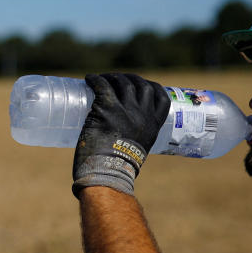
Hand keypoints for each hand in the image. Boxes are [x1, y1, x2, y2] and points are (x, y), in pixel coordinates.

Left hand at [72, 73, 170, 197]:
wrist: (107, 175)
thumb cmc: (117, 170)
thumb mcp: (136, 152)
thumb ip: (133, 142)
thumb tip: (119, 141)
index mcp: (153, 126)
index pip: (162, 99)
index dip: (153, 87)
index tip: (143, 84)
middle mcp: (143, 115)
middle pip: (141, 85)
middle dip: (130, 78)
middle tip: (117, 79)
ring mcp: (126, 111)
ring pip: (123, 83)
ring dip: (112, 77)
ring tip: (102, 78)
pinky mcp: (107, 109)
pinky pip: (103, 86)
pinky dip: (96, 80)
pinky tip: (89, 79)